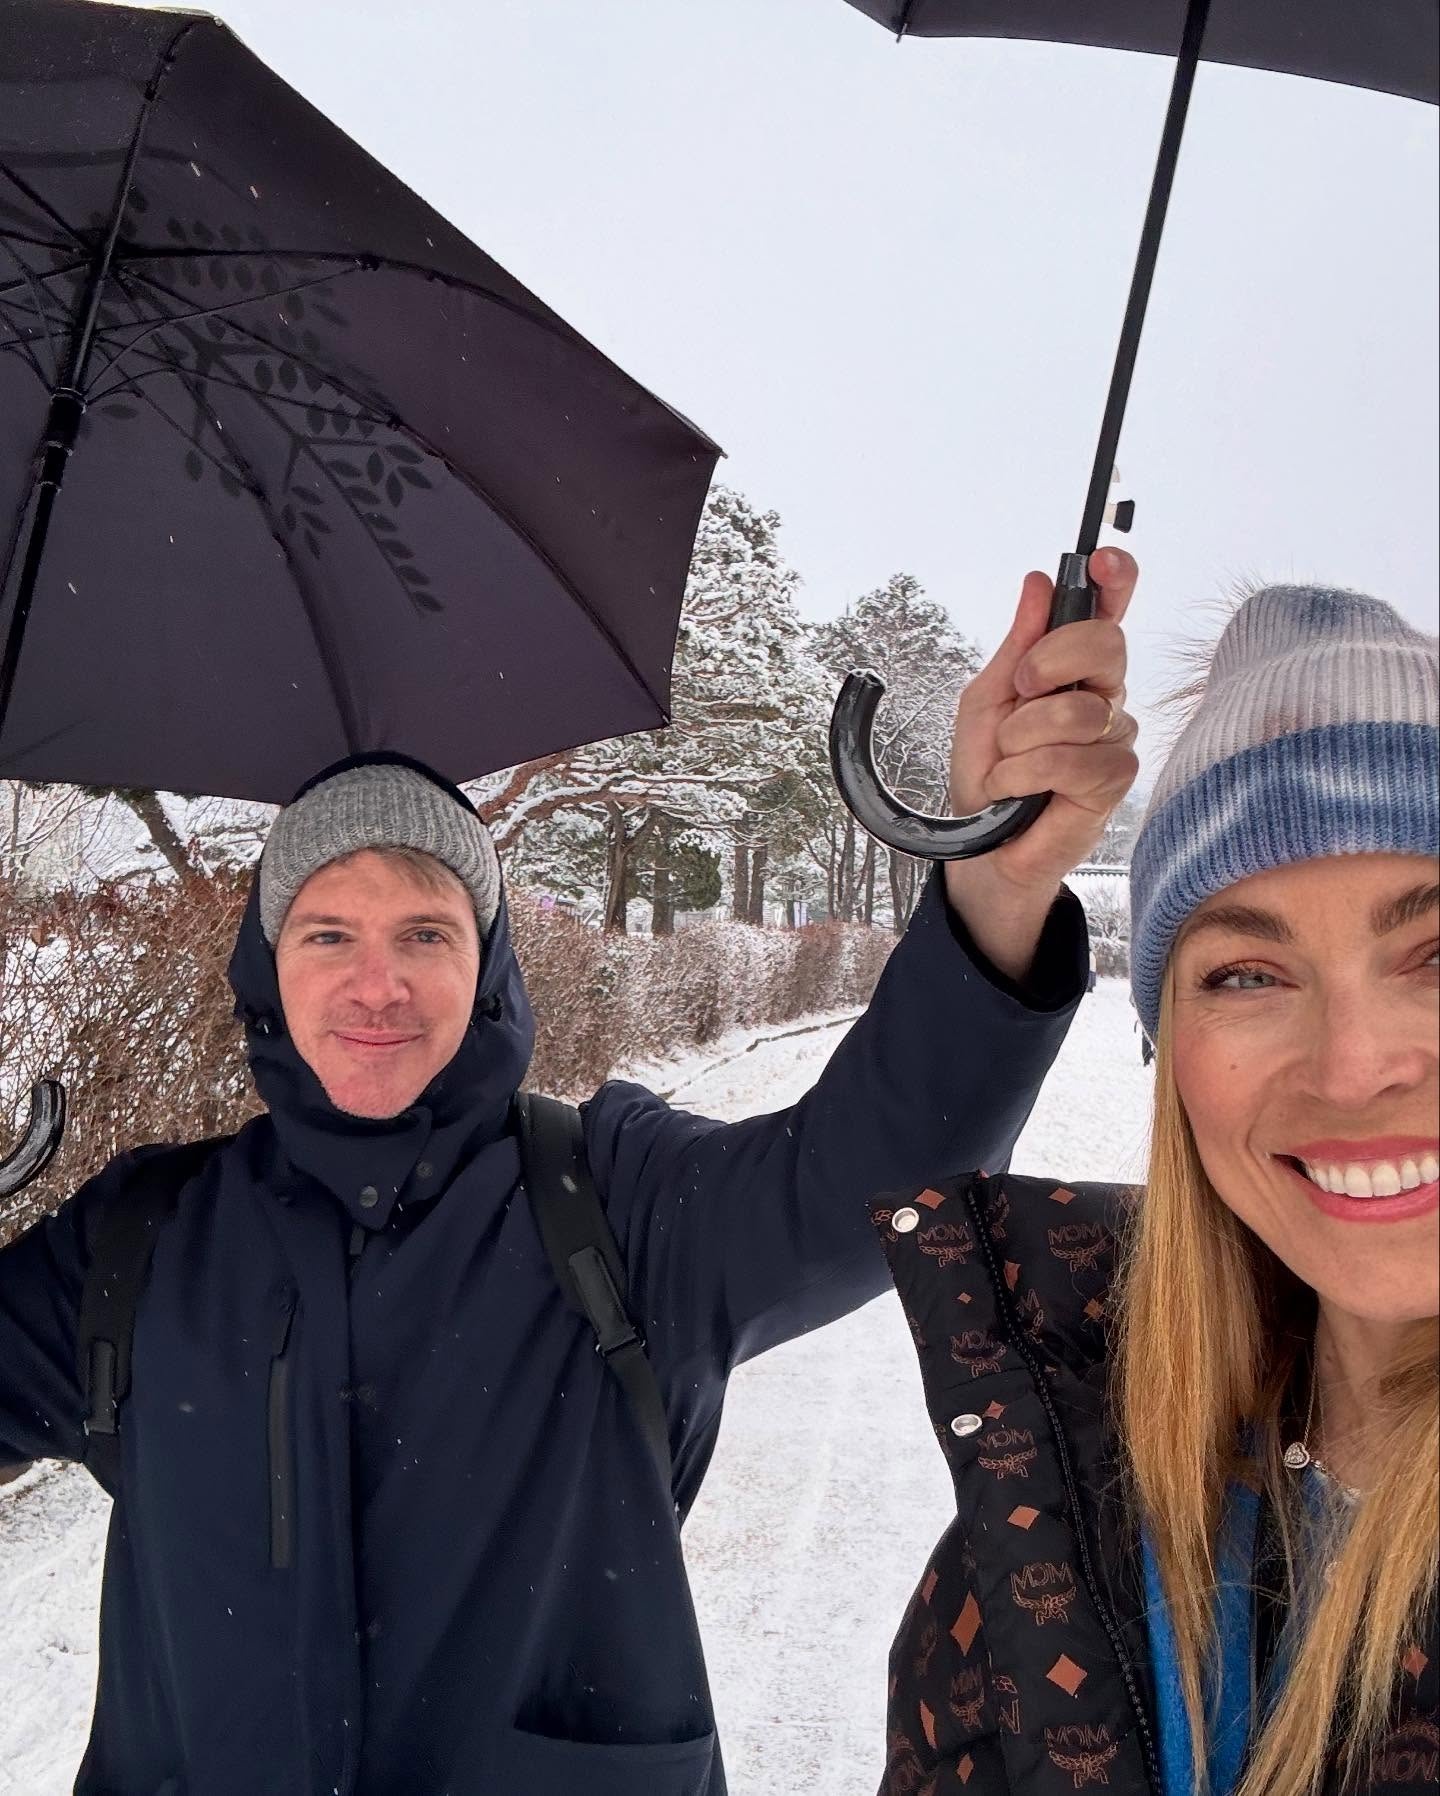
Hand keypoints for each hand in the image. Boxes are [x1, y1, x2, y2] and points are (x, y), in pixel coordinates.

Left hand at [943, 549, 1138, 980]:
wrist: (981, 844)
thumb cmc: (986, 773)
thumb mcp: (987, 699)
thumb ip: (1017, 644)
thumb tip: (1039, 583)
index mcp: (1073, 669)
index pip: (1108, 613)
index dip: (1116, 580)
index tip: (1103, 560)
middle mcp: (1103, 696)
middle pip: (1105, 644)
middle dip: (1047, 663)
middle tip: (1019, 693)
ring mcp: (1115, 737)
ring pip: (1079, 711)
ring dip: (1022, 740)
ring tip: (1010, 764)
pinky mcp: (1116, 780)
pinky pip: (1073, 758)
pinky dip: (1028, 774)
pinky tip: (1021, 790)